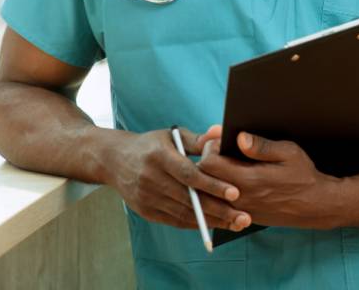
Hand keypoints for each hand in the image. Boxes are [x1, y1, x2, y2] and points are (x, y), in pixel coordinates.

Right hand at [104, 127, 250, 231]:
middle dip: (219, 209)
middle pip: (189, 198)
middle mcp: (150, 178)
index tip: (235, 192)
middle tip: (243, 217)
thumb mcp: (172, 135)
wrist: (115, 160)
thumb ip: (198, 139)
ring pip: (183, 213)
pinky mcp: (144, 210)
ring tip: (235, 223)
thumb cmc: (151, 145)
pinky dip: (195, 224)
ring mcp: (146, 197)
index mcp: (159, 156)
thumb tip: (221, 135)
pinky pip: (174, 220)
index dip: (212, 185)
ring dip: (211, 221)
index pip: (189, 174)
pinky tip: (214, 224)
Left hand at [198, 132, 341, 228]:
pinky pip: (219, 205)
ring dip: (210, 178)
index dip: (210, 147)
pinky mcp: (243, 217)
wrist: (316, 206)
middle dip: (207, 160)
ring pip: (208, 194)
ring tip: (222, 164)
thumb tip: (239, 137)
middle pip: (203, 178)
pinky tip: (229, 181)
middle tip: (219, 150)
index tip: (220, 140)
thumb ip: (261, 146)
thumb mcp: (288, 153)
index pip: (209, 163)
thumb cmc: (304, 176)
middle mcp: (240, 197)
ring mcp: (240, 210)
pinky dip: (218, 192)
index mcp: (249, 179)